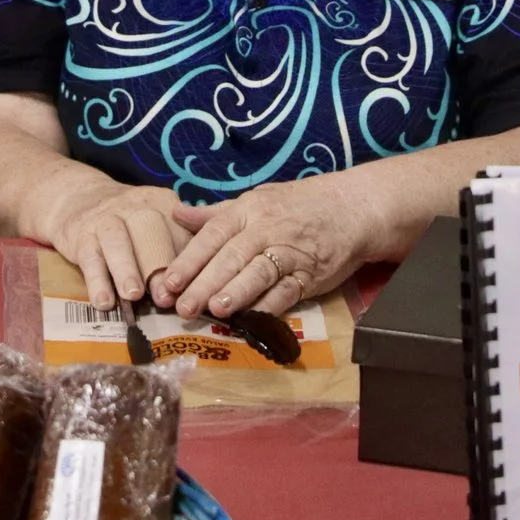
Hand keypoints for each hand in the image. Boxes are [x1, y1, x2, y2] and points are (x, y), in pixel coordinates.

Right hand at [39, 179, 190, 311]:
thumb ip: (178, 247)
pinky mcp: (81, 236)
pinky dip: (96, 281)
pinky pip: (89, 257)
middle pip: (149, 233)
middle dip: (158, 267)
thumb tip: (197, 285)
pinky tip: (103, 301)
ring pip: (116, 241)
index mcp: (162, 203)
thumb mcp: (157, 221)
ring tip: (132, 295)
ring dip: (126, 269)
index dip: (187, 259)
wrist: (79, 196)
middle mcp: (134, 207)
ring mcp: (106, 219)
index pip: (179, 230)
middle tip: (165, 297)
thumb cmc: (130, 221)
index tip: (191, 288)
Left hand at [153, 177, 379, 318]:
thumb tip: (176, 214)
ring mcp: (290, 252)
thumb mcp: (255, 200)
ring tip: (216, 309)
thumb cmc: (296, 206)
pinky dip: (271, 305)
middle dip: (205, 283)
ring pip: (259, 272)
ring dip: (237, 292)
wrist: (351, 207)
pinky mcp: (311, 273)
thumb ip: (215, 213)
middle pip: (231, 257)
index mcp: (247, 211)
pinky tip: (254, 319)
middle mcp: (266, 229)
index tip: (167, 283)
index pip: (212, 235)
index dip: (189, 260)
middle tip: (181, 307)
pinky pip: (289, 290)